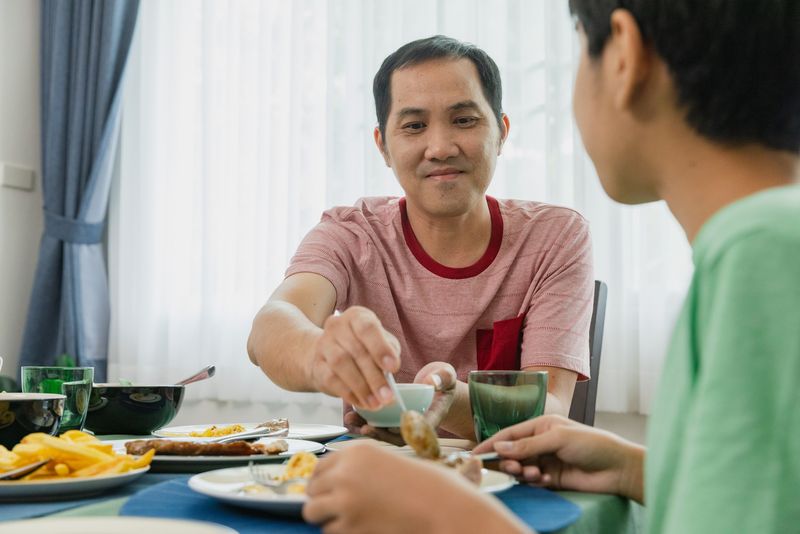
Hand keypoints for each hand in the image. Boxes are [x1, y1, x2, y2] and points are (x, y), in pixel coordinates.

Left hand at [303, 442, 527, 533]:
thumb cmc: (423, 484)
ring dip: (326, 517)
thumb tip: (328, 481)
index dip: (322, 480)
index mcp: (356, 451)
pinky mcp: (349, 524)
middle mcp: (345, 471)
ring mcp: (345, 498)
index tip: (328, 490)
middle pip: (311, 488)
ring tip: (345, 520)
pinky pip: (328, 530)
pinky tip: (360, 528)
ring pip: (312, 510)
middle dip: (322, 499)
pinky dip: (340, 532)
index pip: (319, 466)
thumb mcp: (387, 461)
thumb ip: (358, 467)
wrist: (442, 505)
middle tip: (339, 508)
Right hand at [310, 306, 400, 409]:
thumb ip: (388, 350)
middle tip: (387, 396)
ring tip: (376, 403)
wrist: (326, 354)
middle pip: (356, 351)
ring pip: (341, 364)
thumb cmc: (361, 347)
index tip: (393, 368)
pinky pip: (331, 379)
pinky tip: (361, 402)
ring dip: (361, 387)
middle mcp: (337, 326)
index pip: (367, 328)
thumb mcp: (380, 343)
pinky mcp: (316, 364)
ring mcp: (323, 344)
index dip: (381, 348)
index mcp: (357, 316)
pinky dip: (349, 393)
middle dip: (374, 377)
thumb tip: (392, 368)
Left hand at [343, 362, 456, 445]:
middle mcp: (416, 425)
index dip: (410, 428)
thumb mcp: (446, 376)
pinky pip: (379, 425)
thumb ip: (442, 378)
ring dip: (368, 429)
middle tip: (366, 429)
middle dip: (381, 434)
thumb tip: (432, 381)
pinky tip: (351, 414)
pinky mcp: (393, 420)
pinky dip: (365, 421)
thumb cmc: (443, 381)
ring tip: (351, 420)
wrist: (437, 385)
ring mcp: (403, 424)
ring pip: (386, 433)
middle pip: (400, 436)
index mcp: (433, 416)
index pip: (423, 427)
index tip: (396, 424)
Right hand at [472, 415, 644, 501]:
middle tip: (512, 468)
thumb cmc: (592, 444)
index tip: (475, 454)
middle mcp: (541, 443)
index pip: (510, 434)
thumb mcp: (558, 439)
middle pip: (512, 453)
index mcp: (541, 426)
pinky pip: (533, 481)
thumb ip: (528, 445)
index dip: (492, 443)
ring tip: (533, 474)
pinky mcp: (552, 479)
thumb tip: (499, 447)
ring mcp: (546, 461)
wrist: (617, 468)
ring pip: (521, 468)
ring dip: (523, 472)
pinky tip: (544, 480)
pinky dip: (534, 481)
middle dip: (508, 461)